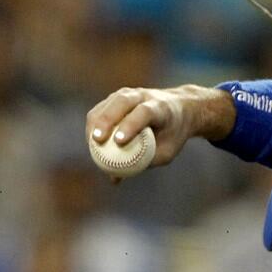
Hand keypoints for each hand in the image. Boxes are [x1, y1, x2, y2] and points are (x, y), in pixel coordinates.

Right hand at [86, 85, 234, 170]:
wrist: (180, 110)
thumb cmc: (173, 134)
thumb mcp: (167, 151)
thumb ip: (143, 162)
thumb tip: (115, 178)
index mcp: (162, 107)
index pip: (144, 112)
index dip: (130, 125)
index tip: (119, 142)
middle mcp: (144, 96)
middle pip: (122, 101)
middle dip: (107, 120)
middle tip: (97, 140)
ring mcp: (130, 94)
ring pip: (109, 103)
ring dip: (96, 121)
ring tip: (90, 142)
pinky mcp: (117, 97)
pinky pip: (102, 108)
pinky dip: (95, 122)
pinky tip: (91, 139)